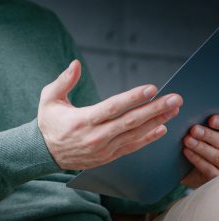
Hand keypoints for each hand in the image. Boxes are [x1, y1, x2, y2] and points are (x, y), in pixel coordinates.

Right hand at [38, 60, 182, 169]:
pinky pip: (130, 148)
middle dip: (154, 110)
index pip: (112, 108)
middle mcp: (95, 137)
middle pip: (130, 122)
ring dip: (155, 123)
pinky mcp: (106, 157)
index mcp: (82, 120)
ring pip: (133, 135)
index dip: (133, 98)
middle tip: (174, 100)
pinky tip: (160, 130)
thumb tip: (76, 64)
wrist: (45, 153)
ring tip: (173, 111)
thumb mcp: (49, 99)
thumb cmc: (48, 123)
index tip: (152, 89)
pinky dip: (146, 139)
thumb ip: (64, 81)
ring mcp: (102, 149)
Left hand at [181, 115, 218, 187]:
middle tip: (194, 129)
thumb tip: (191, 112)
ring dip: (201, 147)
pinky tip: (187, 151)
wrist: (199, 177)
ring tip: (187, 140)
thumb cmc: (203, 153)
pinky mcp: (215, 179)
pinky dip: (197, 159)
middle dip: (208, 135)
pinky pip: (209, 170)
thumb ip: (206, 128)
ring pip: (217, 156)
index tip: (211, 119)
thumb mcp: (206, 140)